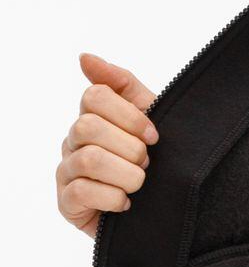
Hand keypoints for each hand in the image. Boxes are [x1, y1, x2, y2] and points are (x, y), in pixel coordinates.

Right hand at [56, 53, 158, 237]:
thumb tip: (84, 57)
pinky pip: (82, 192)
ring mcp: (67, 171)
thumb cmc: (155, 161)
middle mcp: (73, 141)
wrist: (164, 209)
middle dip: (129, 147)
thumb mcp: (151, 116)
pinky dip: (113, 198)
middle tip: (146, 163)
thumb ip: (122, 84)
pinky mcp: (67, 203)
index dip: (129, 115)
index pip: (94, 96)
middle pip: (88, 127)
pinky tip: (126, 203)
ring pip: (89, 159)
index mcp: (92, 117)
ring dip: (126, 174)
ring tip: (140, 183)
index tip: (154, 136)